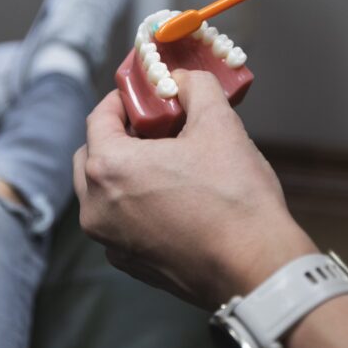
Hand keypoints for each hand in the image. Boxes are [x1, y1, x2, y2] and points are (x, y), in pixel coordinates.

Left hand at [73, 70, 315, 309]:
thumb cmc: (235, 198)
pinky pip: (120, 223)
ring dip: (124, 173)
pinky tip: (173, 200)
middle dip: (118, 137)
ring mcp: (110, 241)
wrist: (255, 267)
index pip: (98, 118)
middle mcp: (96, 207)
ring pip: (102, 193)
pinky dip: (135, 206)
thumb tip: (183, 79)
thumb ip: (195, 88)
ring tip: (166, 163)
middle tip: (155, 127)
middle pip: (91, 157)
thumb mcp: (219, 124)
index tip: (144, 95)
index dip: (121, 100)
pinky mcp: (129, 263)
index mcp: (108, 168)